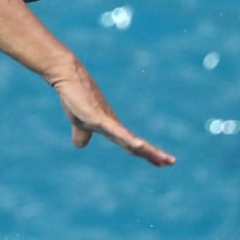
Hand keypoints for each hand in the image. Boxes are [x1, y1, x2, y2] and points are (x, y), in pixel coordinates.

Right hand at [49, 60, 175, 166]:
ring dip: (147, 150)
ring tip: (163, 158)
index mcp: (110, 127)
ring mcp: (108, 121)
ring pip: (131, 139)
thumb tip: (80, 145)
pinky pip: (116, 131)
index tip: (161, 162)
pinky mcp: (99, 117)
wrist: (68, 77)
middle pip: (136, 143)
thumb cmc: (74, 96)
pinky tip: (139, 145)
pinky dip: (129, 140)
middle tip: (171, 162)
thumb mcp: (78, 121)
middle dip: (153, 153)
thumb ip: (81, 134)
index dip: (146, 153)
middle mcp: (114, 124)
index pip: (131, 143)